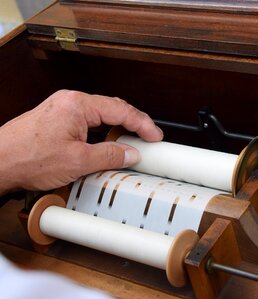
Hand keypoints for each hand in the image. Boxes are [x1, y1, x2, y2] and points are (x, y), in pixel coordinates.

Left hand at [0, 90, 162, 193]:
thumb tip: (130, 153)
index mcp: (78, 105)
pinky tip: (106, 145)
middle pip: (112, 109)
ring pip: (100, 116)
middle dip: (133, 123)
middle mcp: (70, 102)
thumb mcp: (77, 161)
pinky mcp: (57, 121)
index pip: (121, 110)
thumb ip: (109, 155)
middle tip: (148, 139)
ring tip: (131, 144)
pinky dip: (102, 132)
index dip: (142, 123)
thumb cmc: (27, 157)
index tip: (155, 136)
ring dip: (117, 129)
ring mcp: (62, 110)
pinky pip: (88, 122)